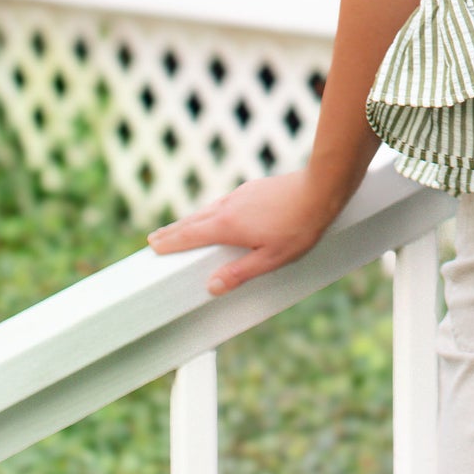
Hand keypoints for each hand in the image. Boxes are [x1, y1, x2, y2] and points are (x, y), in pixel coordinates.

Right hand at [147, 171, 335, 295]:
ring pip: (209, 209)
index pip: (191, 235)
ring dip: (192, 220)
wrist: (321, 188)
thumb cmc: (299, 227)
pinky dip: (211, 211)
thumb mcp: (271, 259)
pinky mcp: (254, 187)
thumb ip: (239, 273)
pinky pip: (225, 202)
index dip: (170, 242)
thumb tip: (211, 286)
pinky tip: (218, 214)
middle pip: (194, 220)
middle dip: (174, 230)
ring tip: (181, 228)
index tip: (152, 245)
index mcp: (228, 225)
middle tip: (154, 238)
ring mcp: (242, 194)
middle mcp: (229, 206)